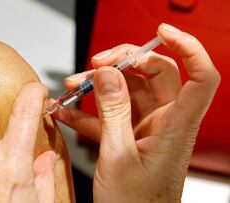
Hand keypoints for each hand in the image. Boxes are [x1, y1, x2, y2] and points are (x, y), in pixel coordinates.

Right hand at [53, 23, 219, 201]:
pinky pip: (111, 114)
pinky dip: (89, 111)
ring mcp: (146, 129)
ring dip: (98, 87)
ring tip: (71, 89)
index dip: (188, 48)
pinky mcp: (129, 136)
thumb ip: (112, 113)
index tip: (163, 32)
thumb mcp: (118, 156)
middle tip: (94, 66)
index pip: (200, 77)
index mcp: (175, 128)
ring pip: (128, 92)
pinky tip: (69, 112)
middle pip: (154, 74)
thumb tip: (108, 75)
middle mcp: (164, 123)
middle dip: (122, 64)